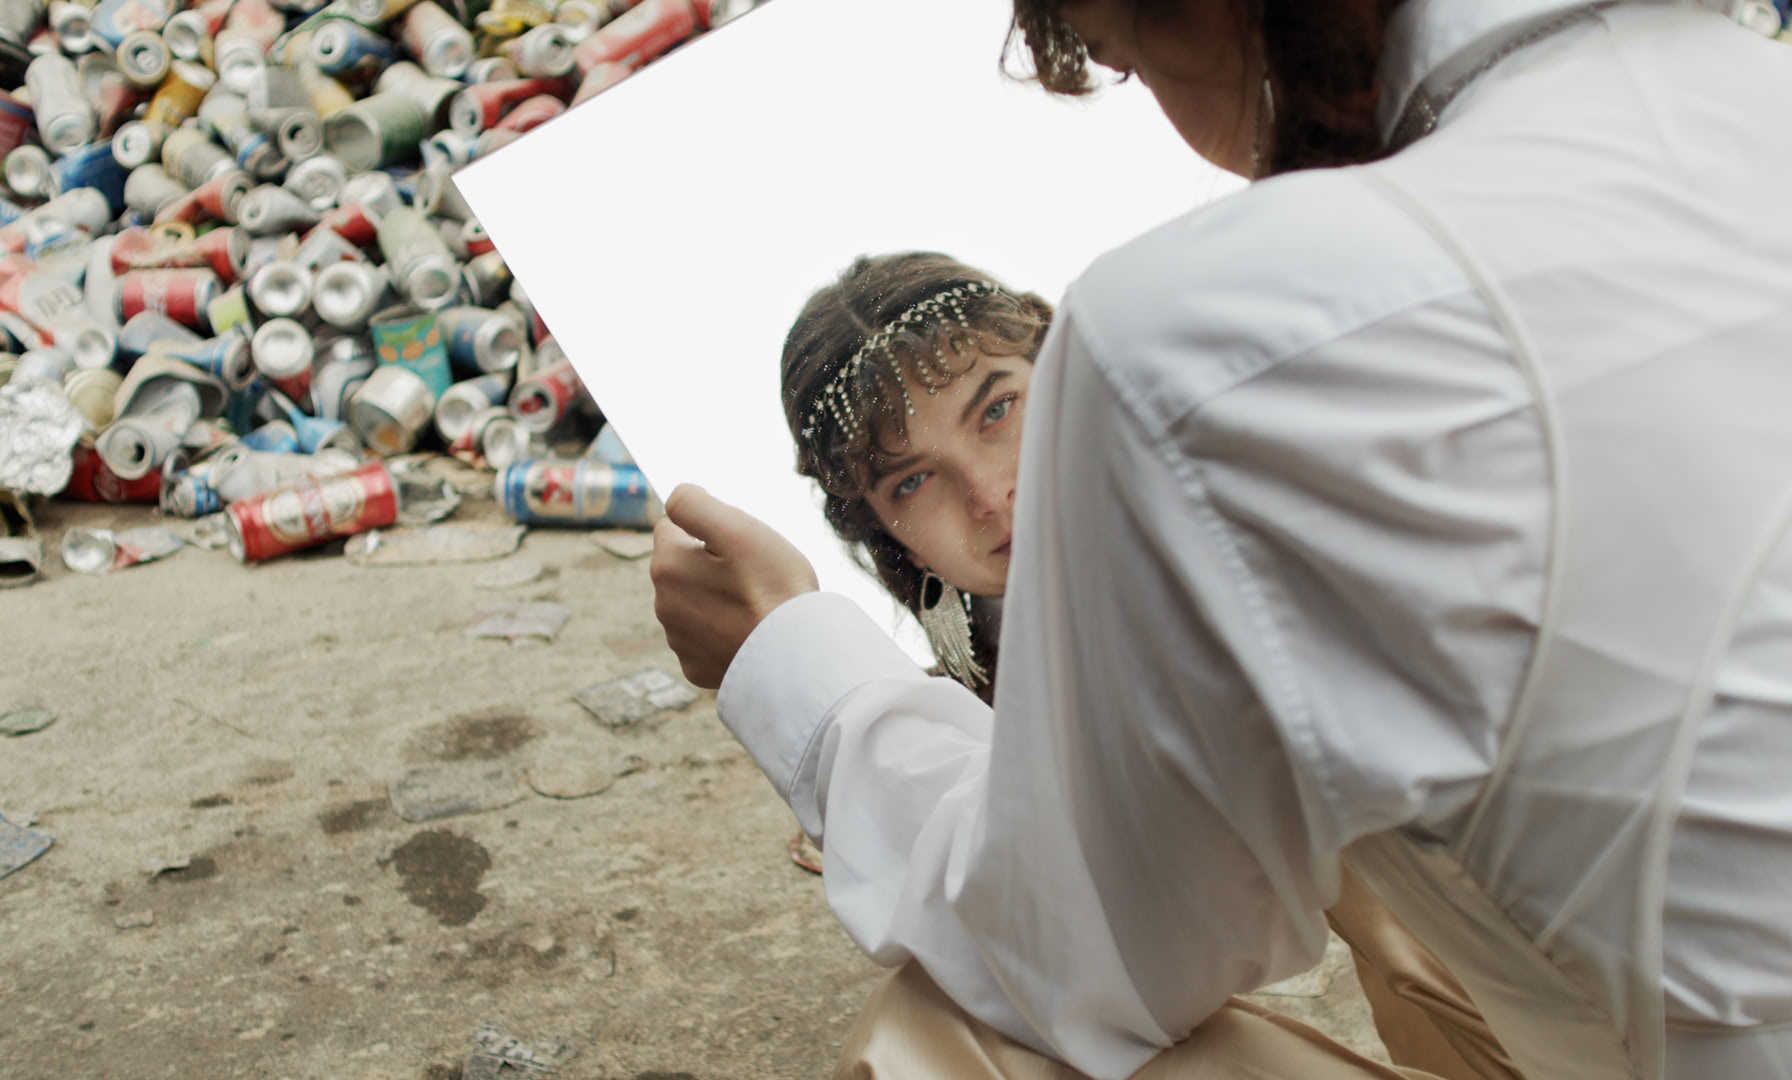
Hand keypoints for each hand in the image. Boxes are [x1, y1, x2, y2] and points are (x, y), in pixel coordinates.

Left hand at [651, 484, 819, 688]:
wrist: (797, 657)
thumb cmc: (774, 588)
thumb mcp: (739, 529)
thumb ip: (694, 503)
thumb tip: (676, 496)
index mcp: (667, 565)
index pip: (674, 526)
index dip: (710, 530)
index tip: (739, 547)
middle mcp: (663, 604)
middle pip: (684, 566)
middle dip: (710, 565)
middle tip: (753, 576)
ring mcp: (678, 640)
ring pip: (694, 601)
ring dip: (716, 598)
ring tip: (756, 606)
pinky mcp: (695, 667)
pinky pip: (705, 637)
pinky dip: (723, 632)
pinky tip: (749, 633)